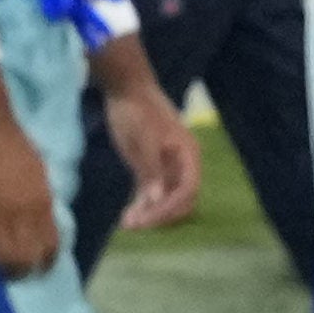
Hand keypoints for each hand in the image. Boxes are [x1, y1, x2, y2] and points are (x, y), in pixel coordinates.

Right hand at [0, 68, 59, 275]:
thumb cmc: (16, 145)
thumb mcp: (39, 174)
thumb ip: (40, 200)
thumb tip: (42, 223)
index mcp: (41, 202)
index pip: (48, 244)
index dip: (46, 261)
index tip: (43, 267)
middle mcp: (20, 213)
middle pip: (22, 258)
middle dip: (21, 272)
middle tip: (18, 275)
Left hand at [97, 60, 202, 235]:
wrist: (125, 88)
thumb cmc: (136, 110)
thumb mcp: (142, 139)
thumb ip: (150, 169)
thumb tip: (156, 198)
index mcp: (188, 154)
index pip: (187, 191)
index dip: (169, 208)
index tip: (146, 219)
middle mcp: (182, 163)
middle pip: (180, 200)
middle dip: (160, 214)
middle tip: (134, 224)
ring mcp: (167, 166)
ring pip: (165, 199)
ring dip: (149, 213)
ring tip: (126, 223)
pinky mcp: (151, 167)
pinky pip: (152, 193)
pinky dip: (142, 205)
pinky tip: (127, 215)